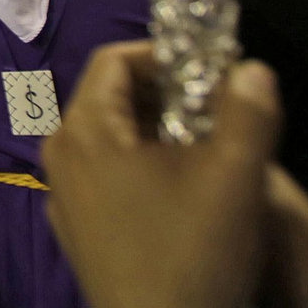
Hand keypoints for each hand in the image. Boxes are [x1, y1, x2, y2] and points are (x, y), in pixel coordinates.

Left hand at [40, 41, 280, 307]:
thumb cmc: (192, 252)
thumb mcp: (235, 175)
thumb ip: (246, 111)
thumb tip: (250, 69)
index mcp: (83, 130)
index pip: (112, 60)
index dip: (163, 55)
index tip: (209, 72)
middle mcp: (58, 155)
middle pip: (107, 98)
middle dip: (162, 95)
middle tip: (214, 110)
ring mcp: (61, 197)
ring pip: (107, 140)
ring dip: (153, 133)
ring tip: (204, 151)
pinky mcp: (73, 232)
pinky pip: (102, 177)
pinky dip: (137, 168)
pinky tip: (178, 195)